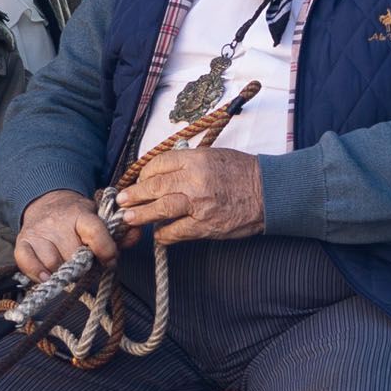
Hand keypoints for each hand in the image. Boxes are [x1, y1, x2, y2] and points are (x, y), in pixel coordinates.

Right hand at [14, 190, 114, 279]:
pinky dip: (37, 274)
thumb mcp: (99, 218)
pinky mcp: (22, 241)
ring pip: (53, 264)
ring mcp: (38, 232)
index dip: (106, 250)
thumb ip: (119, 231)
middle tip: (85, 264)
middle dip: (83, 265)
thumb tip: (135, 234)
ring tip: (68, 268)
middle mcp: (57, 221)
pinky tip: (47, 276)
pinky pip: (27, 264)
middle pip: (74, 255)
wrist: (46, 202)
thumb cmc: (77, 217)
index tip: (110, 261)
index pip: (95, 233)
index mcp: (80, 214)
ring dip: (63, 272)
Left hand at [120, 144, 265, 243]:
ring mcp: (199, 204)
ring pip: (160, 209)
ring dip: (141, 215)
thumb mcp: (213, 155)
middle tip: (121, 201)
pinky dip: (164, 234)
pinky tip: (159, 234)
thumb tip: (161, 172)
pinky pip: (176, 231)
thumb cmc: (242, 172)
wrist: (268, 192)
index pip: (158, 164)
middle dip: (134, 195)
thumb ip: (188, 162)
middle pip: (154, 186)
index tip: (138, 181)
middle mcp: (194, 179)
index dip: (143, 174)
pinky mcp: (205, 225)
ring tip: (128, 218)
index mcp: (196, 159)